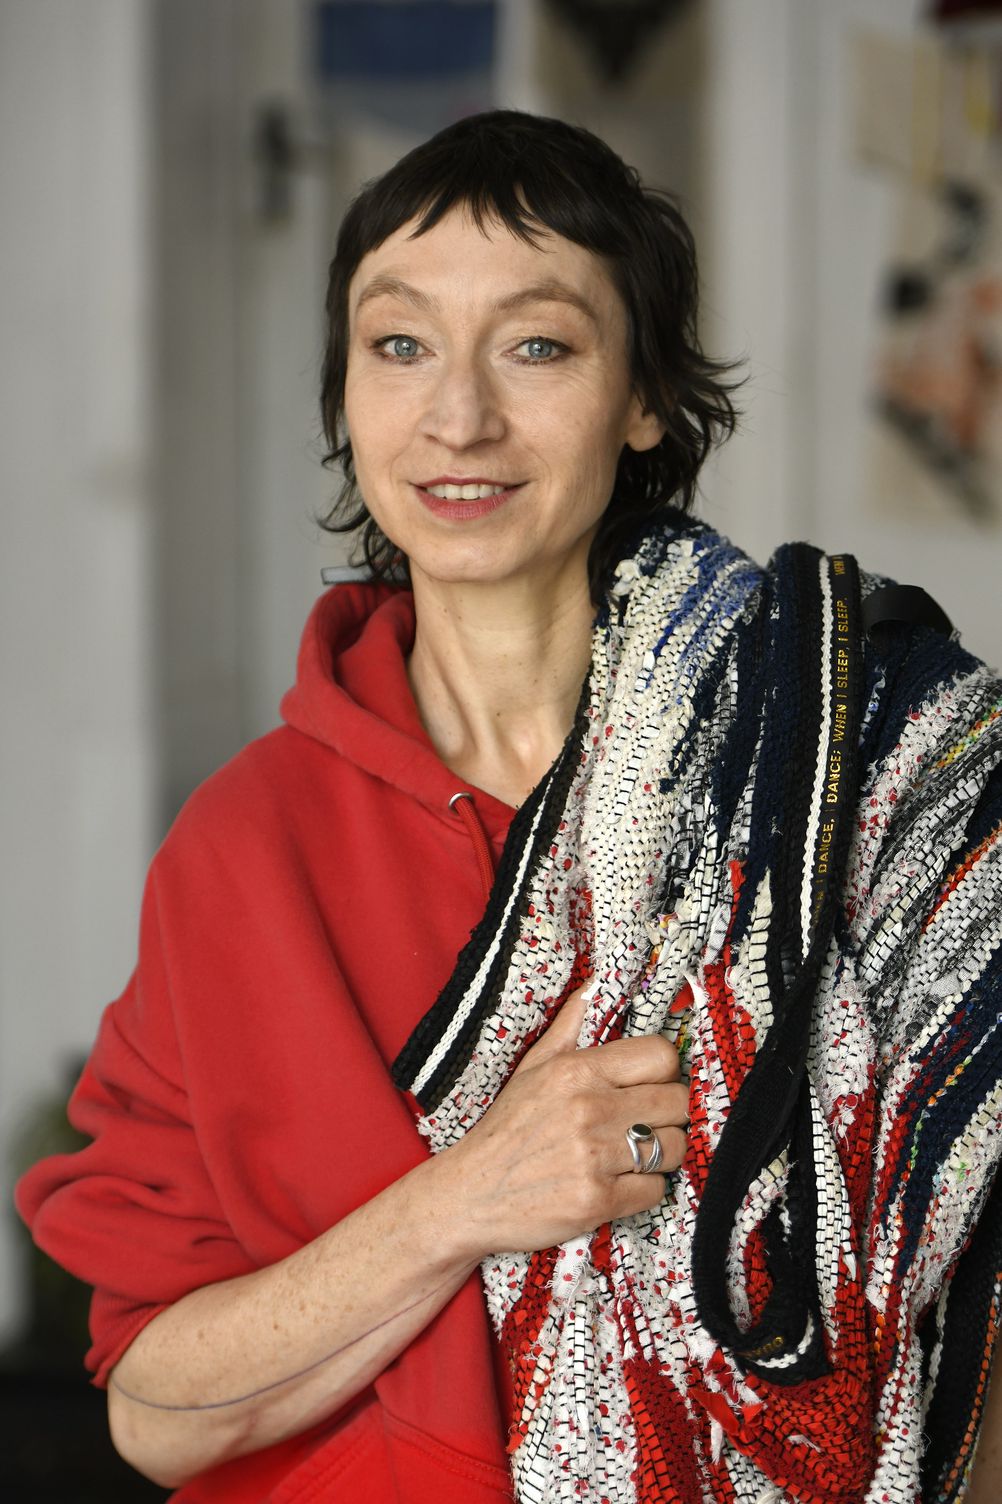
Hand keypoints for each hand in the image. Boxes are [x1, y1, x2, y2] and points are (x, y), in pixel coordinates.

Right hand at [440, 984, 688, 1259]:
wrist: (470, 1194)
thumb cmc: (505, 1130)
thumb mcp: (531, 1069)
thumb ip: (569, 1026)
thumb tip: (594, 985)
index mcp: (576, 1070)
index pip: (661, 1056)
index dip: (666, 1072)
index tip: (653, 1086)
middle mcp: (589, 1108)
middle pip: (677, 1102)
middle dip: (668, 1115)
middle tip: (646, 1124)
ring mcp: (594, 1156)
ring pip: (674, 1147)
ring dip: (661, 1155)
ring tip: (633, 1156)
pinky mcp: (597, 1200)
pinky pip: (656, 1189)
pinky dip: (643, 1190)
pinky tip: (617, 1183)